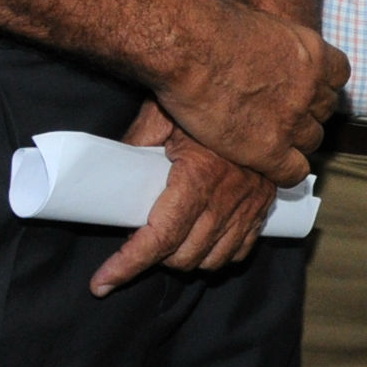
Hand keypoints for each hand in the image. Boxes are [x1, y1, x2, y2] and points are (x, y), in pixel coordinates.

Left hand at [92, 100, 276, 294]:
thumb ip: (134, 146)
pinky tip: (201, 243)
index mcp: (200, 175)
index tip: (101, 282)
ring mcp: (252, 201)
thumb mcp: (159, 115)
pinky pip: (241, 249)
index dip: (127, 265)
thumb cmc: (200, 96)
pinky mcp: (265, 201)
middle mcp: (230, 194)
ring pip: (213, 259)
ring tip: (167, 245)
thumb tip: (106, 174)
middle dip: (155, 260)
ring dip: (186, 259)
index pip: (160, 237)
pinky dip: (218, 254)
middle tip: (136, 246)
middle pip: (185, 255)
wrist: (255, 84)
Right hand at [156, 0, 349, 187]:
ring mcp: (292, 120)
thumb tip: (259, 35)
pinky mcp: (268, 149)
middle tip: (279, 117)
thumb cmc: (212, 25)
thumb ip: (272, 38)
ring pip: (311, 142)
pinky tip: (268, 166)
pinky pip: (294, 172)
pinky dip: (285, 172)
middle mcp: (310, 88)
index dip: (320, 85)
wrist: (191, 48)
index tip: (303, 90)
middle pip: (324, 111)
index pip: (338, 76)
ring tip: (268, 141)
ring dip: (294, 143)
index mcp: (312, 53)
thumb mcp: (258, 19)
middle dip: (306, 114)